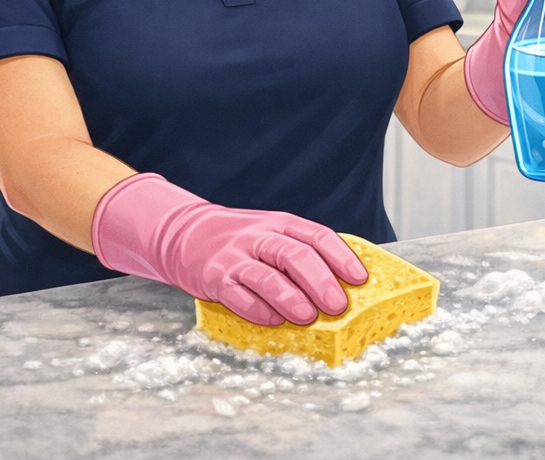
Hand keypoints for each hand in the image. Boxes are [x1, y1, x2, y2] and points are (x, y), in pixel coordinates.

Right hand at [92, 173, 368, 325]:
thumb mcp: (271, 234)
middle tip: (337, 306)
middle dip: (320, 281)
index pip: (316, 235)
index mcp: (279, 223)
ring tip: (308, 317)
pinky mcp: (213, 277)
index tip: (360, 280)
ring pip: (266, 275)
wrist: (184, 234)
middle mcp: (258, 236)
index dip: (341, 257)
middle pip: (294, 254)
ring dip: (290, 298)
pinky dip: (257, 310)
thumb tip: (343, 285)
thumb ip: (301, 253)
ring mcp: (234, 256)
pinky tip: (272, 321)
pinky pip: (237, 295)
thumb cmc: (241, 242)